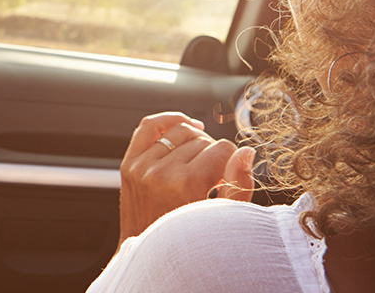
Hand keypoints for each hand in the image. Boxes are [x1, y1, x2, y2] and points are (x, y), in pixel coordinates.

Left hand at [117, 112, 255, 243]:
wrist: (150, 255)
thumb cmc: (189, 240)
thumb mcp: (223, 218)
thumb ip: (239, 184)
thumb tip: (245, 151)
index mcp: (185, 183)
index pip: (222, 149)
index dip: (232, 161)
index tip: (228, 179)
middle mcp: (160, 172)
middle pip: (202, 140)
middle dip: (214, 155)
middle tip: (213, 177)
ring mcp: (141, 167)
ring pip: (180, 132)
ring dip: (195, 142)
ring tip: (200, 161)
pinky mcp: (129, 164)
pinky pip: (148, 126)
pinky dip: (167, 120)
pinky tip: (184, 124)